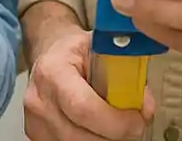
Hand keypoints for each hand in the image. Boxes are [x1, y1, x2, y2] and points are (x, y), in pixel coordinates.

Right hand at [24, 26, 154, 140]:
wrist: (50, 54)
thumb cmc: (76, 51)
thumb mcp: (101, 48)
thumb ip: (126, 73)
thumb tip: (146, 106)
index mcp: (53, 71)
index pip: (84, 107)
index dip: (115, 121)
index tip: (137, 120)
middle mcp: (39, 100)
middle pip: (81, 136)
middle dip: (115, 135)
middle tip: (132, 125)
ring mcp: (35, 123)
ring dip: (103, 139)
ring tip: (113, 123)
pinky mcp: (37, 138)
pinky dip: (90, 139)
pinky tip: (97, 128)